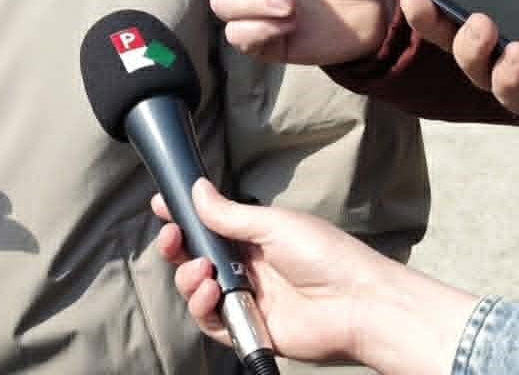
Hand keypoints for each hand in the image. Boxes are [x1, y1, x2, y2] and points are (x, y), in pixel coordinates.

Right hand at [152, 178, 470, 371]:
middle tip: (172, 237)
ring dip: (188, 278)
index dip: (184, 217)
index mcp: (254, 237)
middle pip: (195, 258)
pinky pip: (212, 322)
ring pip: (196, 290)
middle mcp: (246, 267)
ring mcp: (246, 299)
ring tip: (203, 272)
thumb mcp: (273, 224)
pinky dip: (203, 307)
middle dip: (177, 247)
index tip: (161, 206)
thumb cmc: (325, 256)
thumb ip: (230, 214)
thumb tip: (196, 190)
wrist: (356, 303)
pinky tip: (212, 293)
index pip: (209, 225)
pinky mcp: (248, 329)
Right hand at [399, 0, 518, 132]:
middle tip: (415, 1)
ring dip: (470, 47)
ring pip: (477, 68)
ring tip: (481, 25)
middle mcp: (508, 42)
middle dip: (429, 21)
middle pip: (454, 37)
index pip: (458, 1)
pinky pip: (512, 93)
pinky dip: (508, 74)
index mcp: (508, 8)